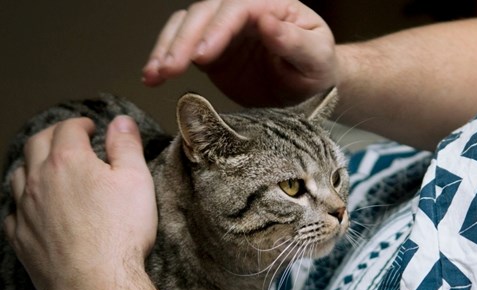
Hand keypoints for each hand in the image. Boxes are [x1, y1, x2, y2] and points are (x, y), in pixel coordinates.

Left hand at [3, 116, 157, 289]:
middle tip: (67, 138)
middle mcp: (40, 180)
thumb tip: (121, 121)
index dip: (80, 124)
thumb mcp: (137, 181)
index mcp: (69, 161)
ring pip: (18, 175)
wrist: (97, 282)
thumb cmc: (121, 232)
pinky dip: (22, 203)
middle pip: (36, 144)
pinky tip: (34, 208)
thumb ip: (126, 146)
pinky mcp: (21, 238)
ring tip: (47, 170)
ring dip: (32, 166)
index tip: (89, 127)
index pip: (68, 129)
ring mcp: (26, 209)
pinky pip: (12, 212)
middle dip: (52, 136)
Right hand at [142, 0, 336, 106]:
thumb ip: (294, 41)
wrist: (310, 89)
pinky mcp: (211, 51)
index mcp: (271, 4)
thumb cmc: (318, 69)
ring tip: (155, 74)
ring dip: (167, 49)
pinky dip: (165, 58)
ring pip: (186, 26)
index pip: (237, 8)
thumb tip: (267, 21)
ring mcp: (224, 30)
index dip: (217, 30)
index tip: (204, 56)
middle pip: (204, 14)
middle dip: (184, 41)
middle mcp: (243, 12)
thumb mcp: (316, 57)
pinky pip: (182, 46)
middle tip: (171, 68)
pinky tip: (153, 75)